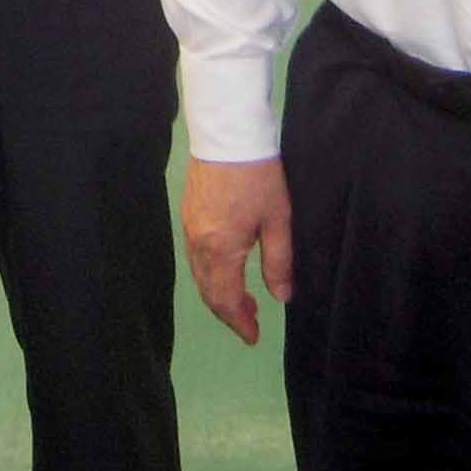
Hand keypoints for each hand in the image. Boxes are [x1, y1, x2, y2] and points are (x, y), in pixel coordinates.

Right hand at [182, 157, 291, 346]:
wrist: (227, 133)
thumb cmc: (258, 176)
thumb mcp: (277, 219)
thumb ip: (278, 262)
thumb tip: (281, 298)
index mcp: (220, 251)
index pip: (227, 300)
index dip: (240, 322)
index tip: (254, 336)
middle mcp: (198, 245)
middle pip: (209, 292)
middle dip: (229, 311)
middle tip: (251, 320)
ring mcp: (189, 228)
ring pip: (199, 275)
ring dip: (219, 292)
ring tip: (243, 298)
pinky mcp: (188, 213)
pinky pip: (195, 257)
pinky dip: (210, 273)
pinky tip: (226, 267)